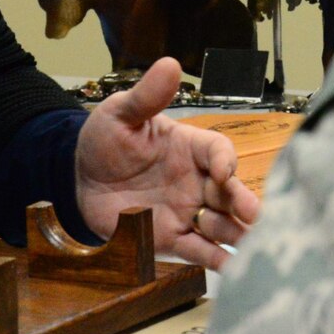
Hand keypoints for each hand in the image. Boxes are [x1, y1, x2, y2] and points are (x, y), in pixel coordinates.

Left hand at [74, 58, 261, 270]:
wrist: (77, 181)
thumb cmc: (104, 141)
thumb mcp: (121, 113)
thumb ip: (147, 96)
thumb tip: (170, 64)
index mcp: (189, 147)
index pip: (218, 150)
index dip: (225, 160)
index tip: (223, 171)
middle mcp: (195, 181)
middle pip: (229, 192)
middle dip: (244, 202)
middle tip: (256, 214)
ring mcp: (186, 212)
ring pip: (221, 224)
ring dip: (238, 233)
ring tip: (252, 244)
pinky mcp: (172, 240)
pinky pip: (200, 251)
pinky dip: (219, 260)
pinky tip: (236, 268)